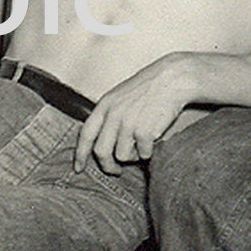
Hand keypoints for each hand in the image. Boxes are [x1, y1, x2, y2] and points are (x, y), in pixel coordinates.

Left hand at [74, 55, 191, 174]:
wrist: (171, 80)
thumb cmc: (148, 89)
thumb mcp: (120, 97)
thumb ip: (109, 116)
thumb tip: (101, 144)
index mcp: (105, 105)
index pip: (86, 134)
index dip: (80, 154)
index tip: (78, 168)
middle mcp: (113, 115)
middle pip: (101, 152)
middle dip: (108, 166)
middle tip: (116, 171)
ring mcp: (128, 124)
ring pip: (123, 156)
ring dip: (133, 155)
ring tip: (142, 142)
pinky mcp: (144, 132)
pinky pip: (143, 154)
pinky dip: (149, 151)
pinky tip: (154, 137)